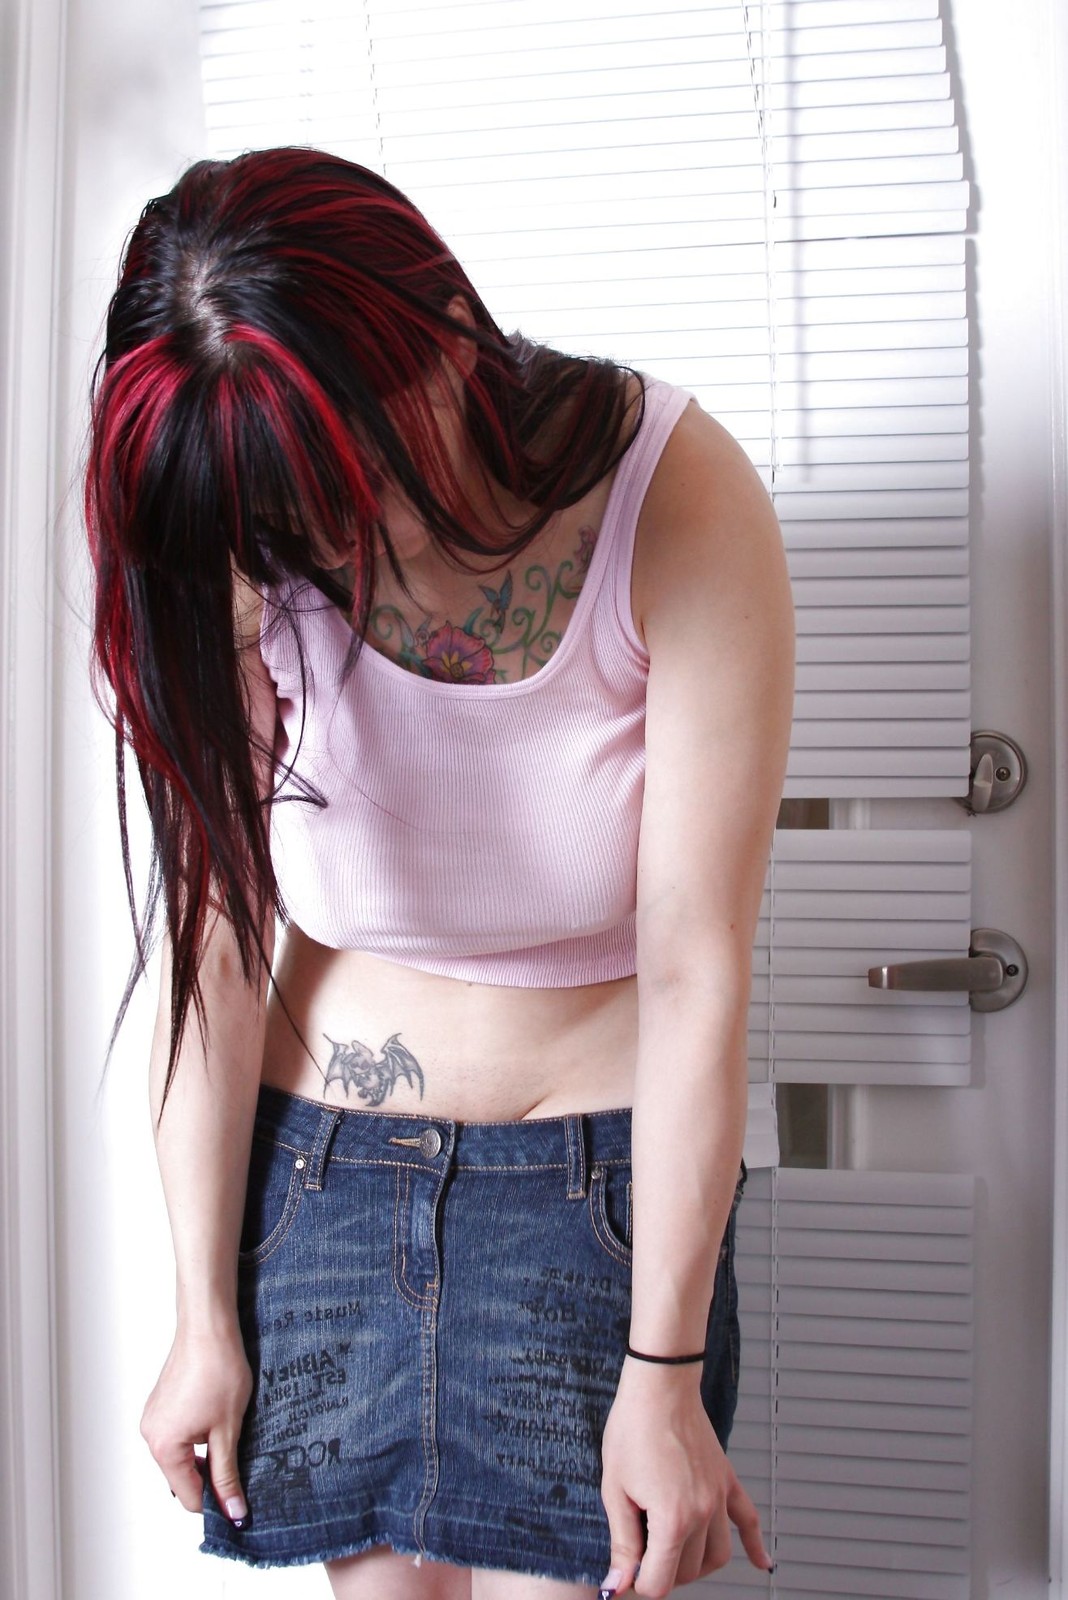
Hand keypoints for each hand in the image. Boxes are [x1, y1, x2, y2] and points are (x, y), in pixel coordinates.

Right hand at [140, 1316, 252, 1522]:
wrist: (208, 1326)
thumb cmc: (218, 1370)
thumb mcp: (227, 1430)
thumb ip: (227, 1474)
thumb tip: (233, 1511)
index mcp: (163, 1446)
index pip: (188, 1496)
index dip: (216, 1503)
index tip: (239, 1505)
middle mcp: (150, 1435)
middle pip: (181, 1477)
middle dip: (210, 1478)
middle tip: (241, 1470)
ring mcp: (154, 1418)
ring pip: (180, 1455)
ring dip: (204, 1456)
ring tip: (230, 1440)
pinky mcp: (161, 1405)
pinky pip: (177, 1435)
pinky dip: (196, 1438)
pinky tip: (217, 1424)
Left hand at [599, 1357, 772, 1597]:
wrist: (659, 1387)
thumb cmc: (632, 1430)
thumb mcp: (615, 1489)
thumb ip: (622, 1542)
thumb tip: (619, 1584)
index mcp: (673, 1519)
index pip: (661, 1582)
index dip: (638, 1583)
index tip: (626, 1572)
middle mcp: (703, 1512)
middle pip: (689, 1571)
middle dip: (662, 1571)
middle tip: (640, 1555)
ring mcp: (719, 1496)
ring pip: (718, 1554)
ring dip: (697, 1566)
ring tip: (673, 1558)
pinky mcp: (727, 1479)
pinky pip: (748, 1519)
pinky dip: (757, 1545)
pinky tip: (764, 1564)